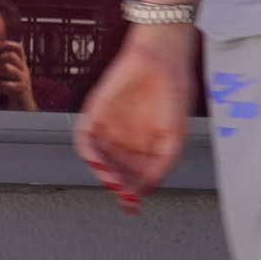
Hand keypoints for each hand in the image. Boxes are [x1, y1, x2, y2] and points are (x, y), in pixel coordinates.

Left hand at [0, 40, 36, 111]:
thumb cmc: (15, 89)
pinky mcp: (19, 90)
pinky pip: (5, 84)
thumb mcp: (14, 74)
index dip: (9, 44)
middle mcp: (24, 70)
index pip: (19, 48)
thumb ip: (8, 64)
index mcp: (22, 65)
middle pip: (11, 56)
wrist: (25, 107)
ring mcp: (23, 80)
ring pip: (7, 68)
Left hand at [73, 27, 193, 213]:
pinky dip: (87, 151)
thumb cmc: (174, 91)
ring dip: (102, 171)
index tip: (133, 201)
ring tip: (112, 180)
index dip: (132, 190)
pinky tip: (96, 161)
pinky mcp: (96, 111)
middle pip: (115, 169)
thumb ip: (162, 165)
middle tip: (122, 193)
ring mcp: (110, 125)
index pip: (133, 175)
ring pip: (99, 157)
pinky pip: (84, 136)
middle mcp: (126, 138)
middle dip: (118, 184)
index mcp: (145, 145)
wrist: (163, 59)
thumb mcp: (175, 137)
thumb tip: (147, 188)